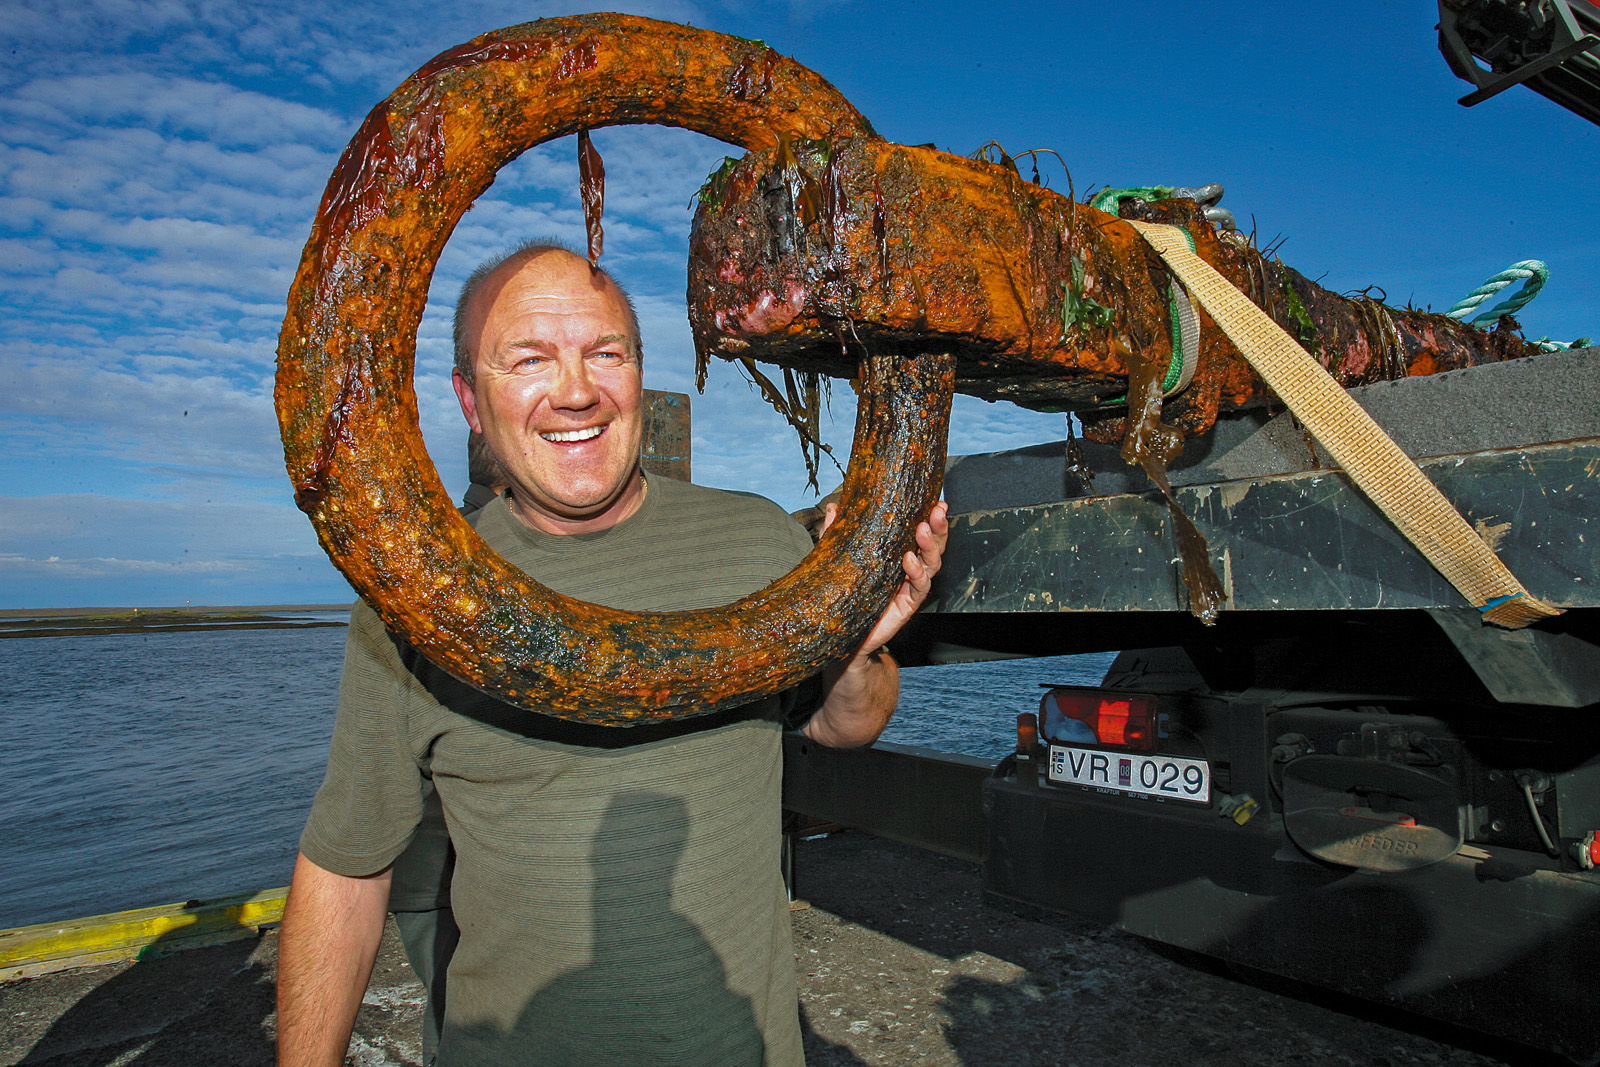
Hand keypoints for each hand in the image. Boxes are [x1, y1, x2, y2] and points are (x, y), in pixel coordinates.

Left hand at [823, 499, 948, 659]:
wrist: (840, 630)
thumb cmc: (845, 591)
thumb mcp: (840, 556)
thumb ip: (838, 532)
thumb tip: (833, 507)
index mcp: (898, 553)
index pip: (920, 532)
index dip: (931, 517)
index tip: (936, 501)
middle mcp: (909, 569)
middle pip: (933, 546)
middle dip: (938, 527)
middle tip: (937, 512)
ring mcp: (909, 587)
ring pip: (931, 565)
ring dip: (930, 546)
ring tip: (922, 530)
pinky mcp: (907, 605)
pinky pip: (919, 588)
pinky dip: (916, 573)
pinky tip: (909, 561)